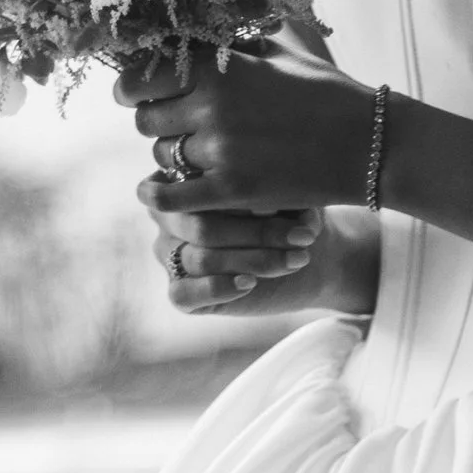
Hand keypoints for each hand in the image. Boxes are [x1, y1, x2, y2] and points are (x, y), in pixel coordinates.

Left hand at [118, 34, 373, 212]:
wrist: (368, 142)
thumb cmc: (326, 92)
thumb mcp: (281, 50)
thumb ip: (235, 41)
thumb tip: (203, 23)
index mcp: (218, 65)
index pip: (146, 73)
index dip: (130, 85)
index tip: (128, 93)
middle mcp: (212, 104)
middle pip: (147, 118)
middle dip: (154, 122)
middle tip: (169, 126)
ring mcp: (221, 149)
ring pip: (163, 155)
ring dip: (171, 156)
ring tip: (190, 155)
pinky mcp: (233, 190)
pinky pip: (173, 195)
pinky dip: (158, 195)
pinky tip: (151, 192)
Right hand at [143, 186, 324, 315]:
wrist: (305, 254)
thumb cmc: (291, 214)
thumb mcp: (287, 195)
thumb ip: (269, 193)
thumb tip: (261, 206)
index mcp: (182, 179)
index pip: (197, 189)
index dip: (238, 200)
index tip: (281, 207)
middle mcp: (168, 215)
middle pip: (200, 226)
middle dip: (256, 234)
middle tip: (301, 238)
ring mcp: (168, 253)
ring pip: (201, 259)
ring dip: (254, 261)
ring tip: (295, 259)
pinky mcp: (179, 291)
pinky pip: (184, 293)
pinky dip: (220, 288)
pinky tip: (250, 283)